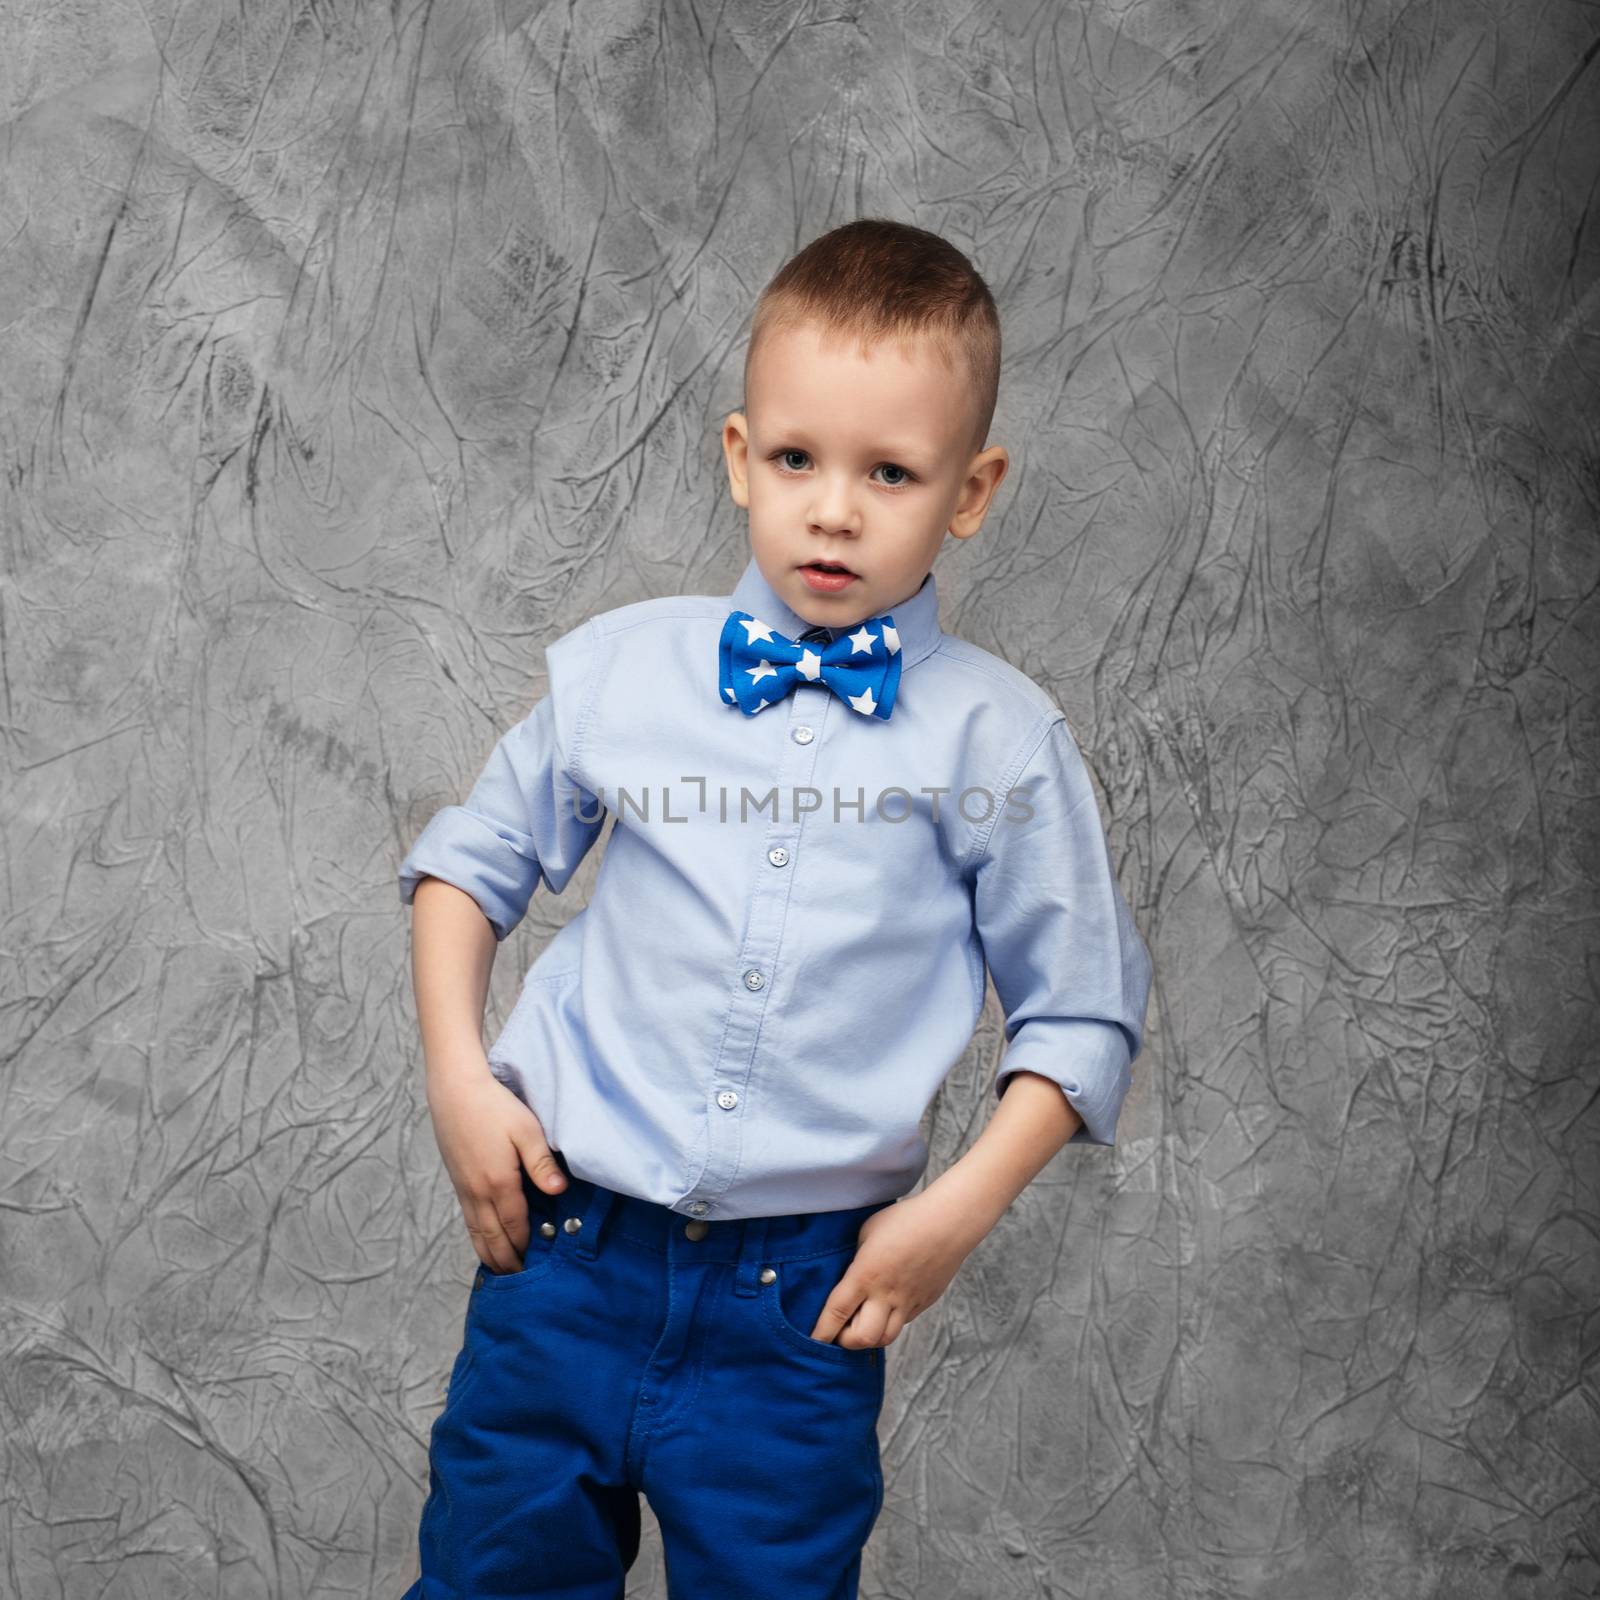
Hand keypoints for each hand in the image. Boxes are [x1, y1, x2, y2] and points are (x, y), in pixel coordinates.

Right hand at [427, 1060, 569, 1274]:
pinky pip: (468, 1221)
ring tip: (503, 1272)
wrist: (455, 1091)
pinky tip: (485, 1242)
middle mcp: (477, 1193)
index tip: (539, 1265)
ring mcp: (464, 1189)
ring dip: (490, 1255)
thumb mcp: (526, 1129)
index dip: (527, 1246)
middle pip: (493, 1238)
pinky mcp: (457, 1183)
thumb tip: (559, 1192)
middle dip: (507, 1261)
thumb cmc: (494, 1106)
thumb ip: (542, 1163)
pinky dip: (477, 1239)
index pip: (516, 1226)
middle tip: (521, 1282)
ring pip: (477, 1233)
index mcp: (498, 1182)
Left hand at [807, 1186, 981, 1349]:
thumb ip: (855, 1257)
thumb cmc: (905, 1219)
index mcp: (865, 1275)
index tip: (811, 1341)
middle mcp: (886, 1294)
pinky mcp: (924, 1302)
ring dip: (869, 1337)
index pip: (837, 1313)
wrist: (949, 1222)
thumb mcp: (867, 1231)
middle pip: (862, 1338)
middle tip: (839, 1330)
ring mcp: (908, 1301)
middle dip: (845, 1341)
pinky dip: (889, 1322)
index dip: (821, 1332)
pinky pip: (903, 1323)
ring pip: (885, 1338)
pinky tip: (885, 1307)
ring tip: (861, 1324)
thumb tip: (847, 1273)